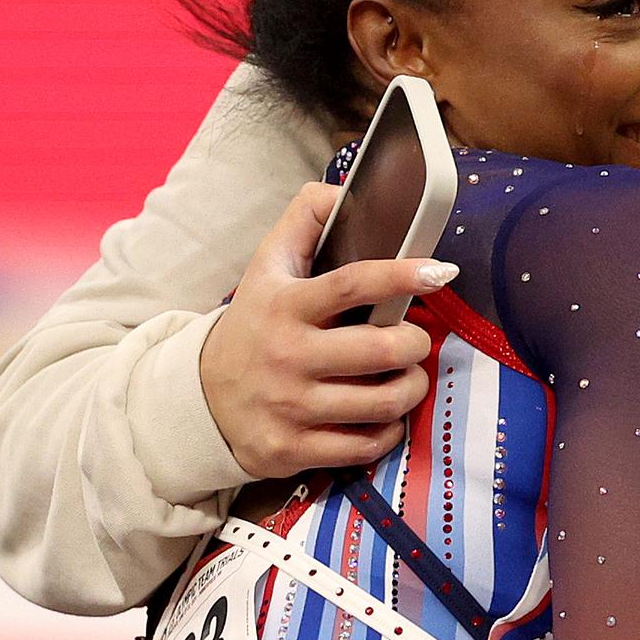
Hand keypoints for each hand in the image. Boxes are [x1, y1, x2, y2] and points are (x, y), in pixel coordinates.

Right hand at [198, 183, 454, 478]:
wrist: (199, 400)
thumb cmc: (253, 325)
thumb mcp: (267, 268)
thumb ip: (303, 221)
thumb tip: (342, 190)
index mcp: (285, 305)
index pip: (351, 284)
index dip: (401, 275)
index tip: (440, 272)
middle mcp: (287, 356)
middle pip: (382, 350)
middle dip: (416, 343)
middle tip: (413, 339)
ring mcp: (290, 407)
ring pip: (384, 401)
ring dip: (411, 387)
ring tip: (405, 375)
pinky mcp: (292, 450)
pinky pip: (367, 444)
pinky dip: (388, 429)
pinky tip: (381, 414)